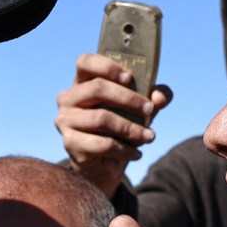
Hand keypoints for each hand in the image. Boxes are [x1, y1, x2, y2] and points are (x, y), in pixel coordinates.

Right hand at [55, 53, 172, 194]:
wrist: (105, 164)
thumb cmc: (121, 127)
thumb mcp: (140, 109)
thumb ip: (154, 98)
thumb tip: (161, 97)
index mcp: (83, 82)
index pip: (85, 62)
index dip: (106, 66)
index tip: (129, 77)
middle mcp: (69, 98)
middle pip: (96, 88)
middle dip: (128, 98)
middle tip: (149, 108)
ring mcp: (66, 121)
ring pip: (101, 118)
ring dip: (130, 128)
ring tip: (150, 136)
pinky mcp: (70, 143)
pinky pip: (101, 143)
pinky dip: (124, 149)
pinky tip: (137, 153)